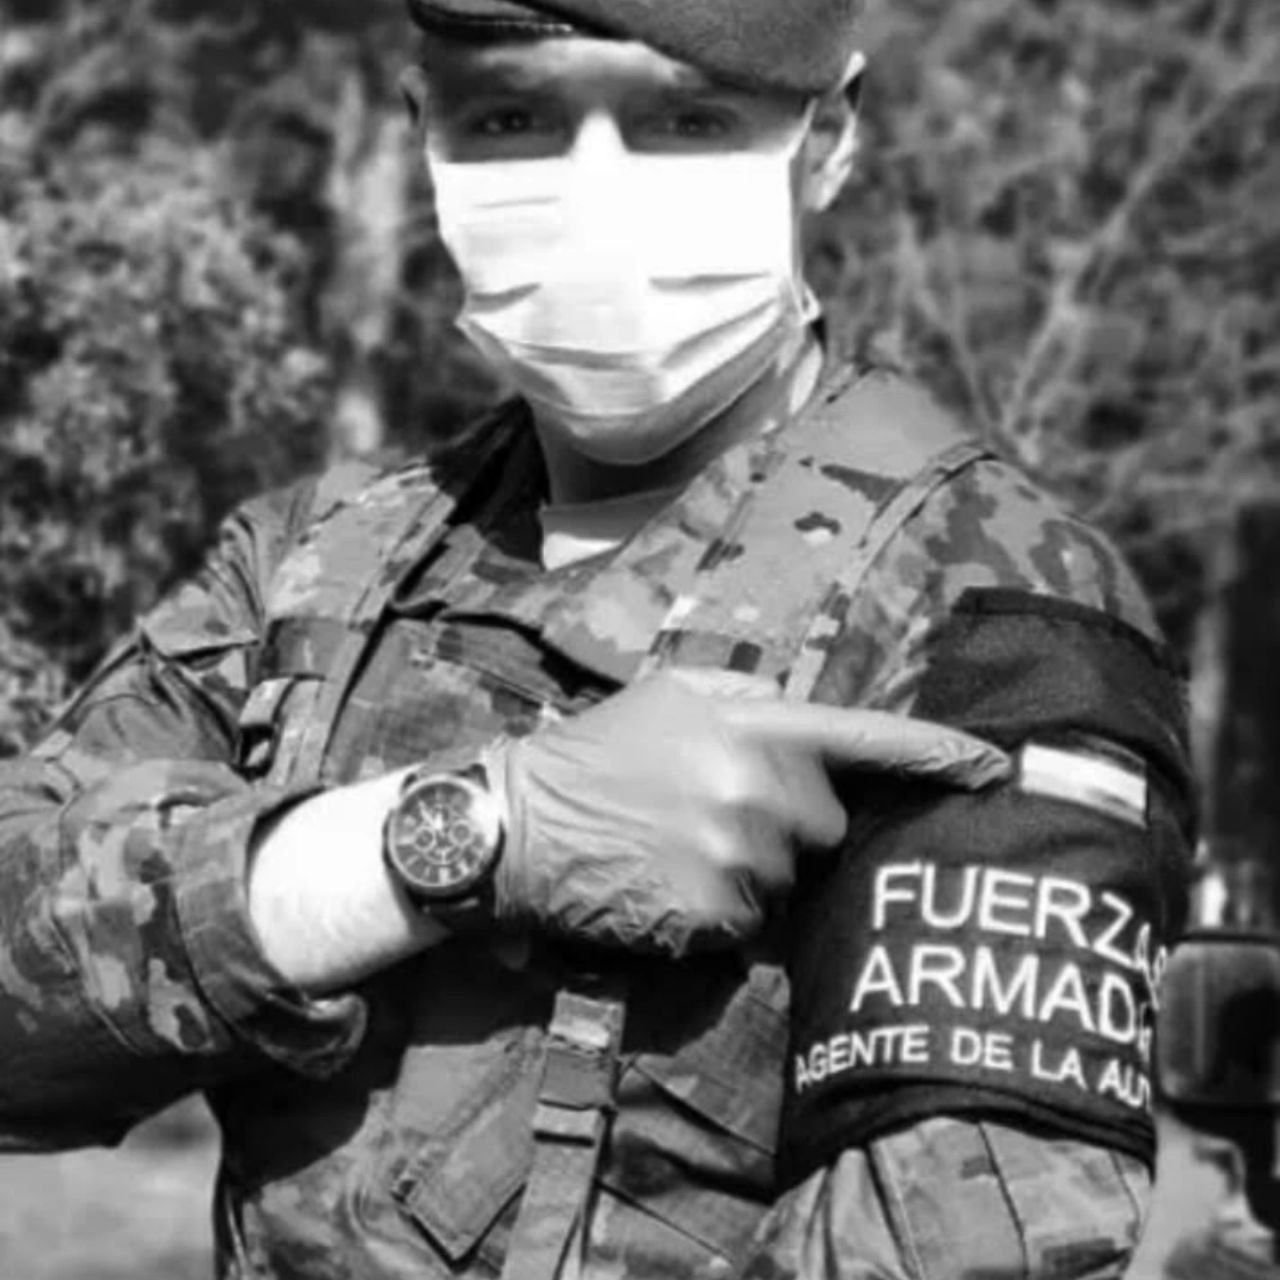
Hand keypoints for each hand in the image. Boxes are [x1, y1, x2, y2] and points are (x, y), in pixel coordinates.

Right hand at [485, 670, 1009, 957]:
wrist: (519, 824)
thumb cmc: (596, 750)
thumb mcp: (671, 694)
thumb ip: (753, 702)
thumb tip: (810, 720)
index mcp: (753, 729)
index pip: (865, 741)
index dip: (936, 754)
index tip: (993, 767)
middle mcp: (757, 794)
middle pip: (827, 826)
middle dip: (791, 822)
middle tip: (717, 810)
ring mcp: (736, 862)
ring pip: (787, 879)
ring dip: (751, 868)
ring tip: (682, 846)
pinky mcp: (711, 920)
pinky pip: (748, 923)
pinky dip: (720, 909)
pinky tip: (669, 882)